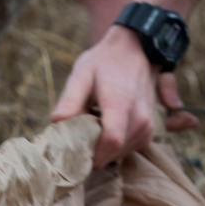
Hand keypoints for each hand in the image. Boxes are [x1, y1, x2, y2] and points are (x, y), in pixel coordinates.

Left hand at [52, 0, 202, 168]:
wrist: (134, 50)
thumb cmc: (104, 62)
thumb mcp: (82, 75)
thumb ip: (70, 100)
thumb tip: (56, 125)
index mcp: (121, 103)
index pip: (111, 142)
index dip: (90, 154)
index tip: (71, 151)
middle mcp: (140, 118)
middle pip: (112, 153)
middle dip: (91, 152)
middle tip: (75, 137)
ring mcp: (147, 126)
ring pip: (120, 155)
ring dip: (101, 149)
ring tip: (90, 127)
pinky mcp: (148, 132)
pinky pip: (127, 150)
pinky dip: (113, 147)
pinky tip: (103, 128)